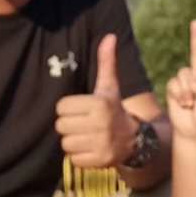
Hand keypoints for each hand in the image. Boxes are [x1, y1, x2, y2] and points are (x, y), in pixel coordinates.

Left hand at [54, 34, 131, 168]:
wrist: (134, 139)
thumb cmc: (113, 108)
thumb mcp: (109, 86)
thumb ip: (106, 62)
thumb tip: (110, 36)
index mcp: (99, 104)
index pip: (61, 107)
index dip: (69, 109)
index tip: (82, 110)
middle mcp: (100, 124)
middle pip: (61, 126)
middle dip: (70, 125)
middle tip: (83, 124)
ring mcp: (100, 144)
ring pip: (66, 143)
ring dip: (74, 141)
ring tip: (87, 136)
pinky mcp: (99, 161)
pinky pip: (73, 159)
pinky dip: (80, 156)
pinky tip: (91, 148)